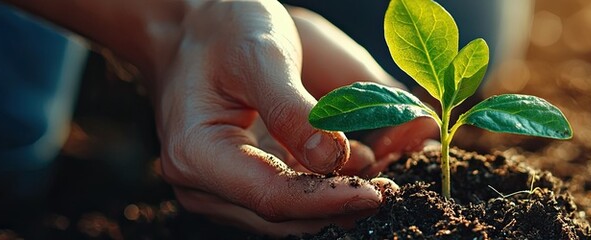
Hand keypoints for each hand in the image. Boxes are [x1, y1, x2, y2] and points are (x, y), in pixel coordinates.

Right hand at [149, 1, 434, 235]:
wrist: (195, 28)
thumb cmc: (220, 32)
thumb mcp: (259, 55)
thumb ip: (293, 109)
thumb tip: (333, 158)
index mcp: (196, 154)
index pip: (272, 196)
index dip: (328, 200)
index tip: (377, 193)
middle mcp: (205, 184)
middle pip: (286, 215)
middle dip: (343, 204)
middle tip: (395, 186)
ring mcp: (225, 189)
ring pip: (295, 213)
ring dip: (341, 197)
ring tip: (385, 173)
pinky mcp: (248, 182)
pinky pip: (295, 195)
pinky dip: (331, 184)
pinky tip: (363, 163)